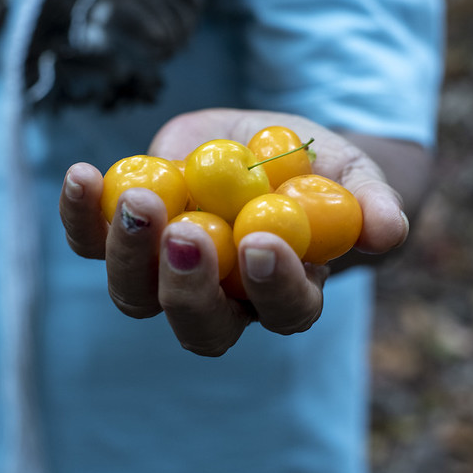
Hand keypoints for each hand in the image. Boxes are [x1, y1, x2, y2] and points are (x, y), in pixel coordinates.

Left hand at [59, 108, 407, 355]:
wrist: (261, 146)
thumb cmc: (315, 170)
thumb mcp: (352, 175)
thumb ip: (372, 203)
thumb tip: (390, 228)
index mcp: (285, 293)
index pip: (285, 311)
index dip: (274, 287)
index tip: (263, 243)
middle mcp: (223, 300)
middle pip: (200, 326)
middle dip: (189, 287)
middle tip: (187, 234)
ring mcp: (168, 275)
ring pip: (137, 297)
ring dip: (129, 254)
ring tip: (139, 197)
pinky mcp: (131, 238)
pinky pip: (94, 243)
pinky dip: (83, 217)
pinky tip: (83, 176)